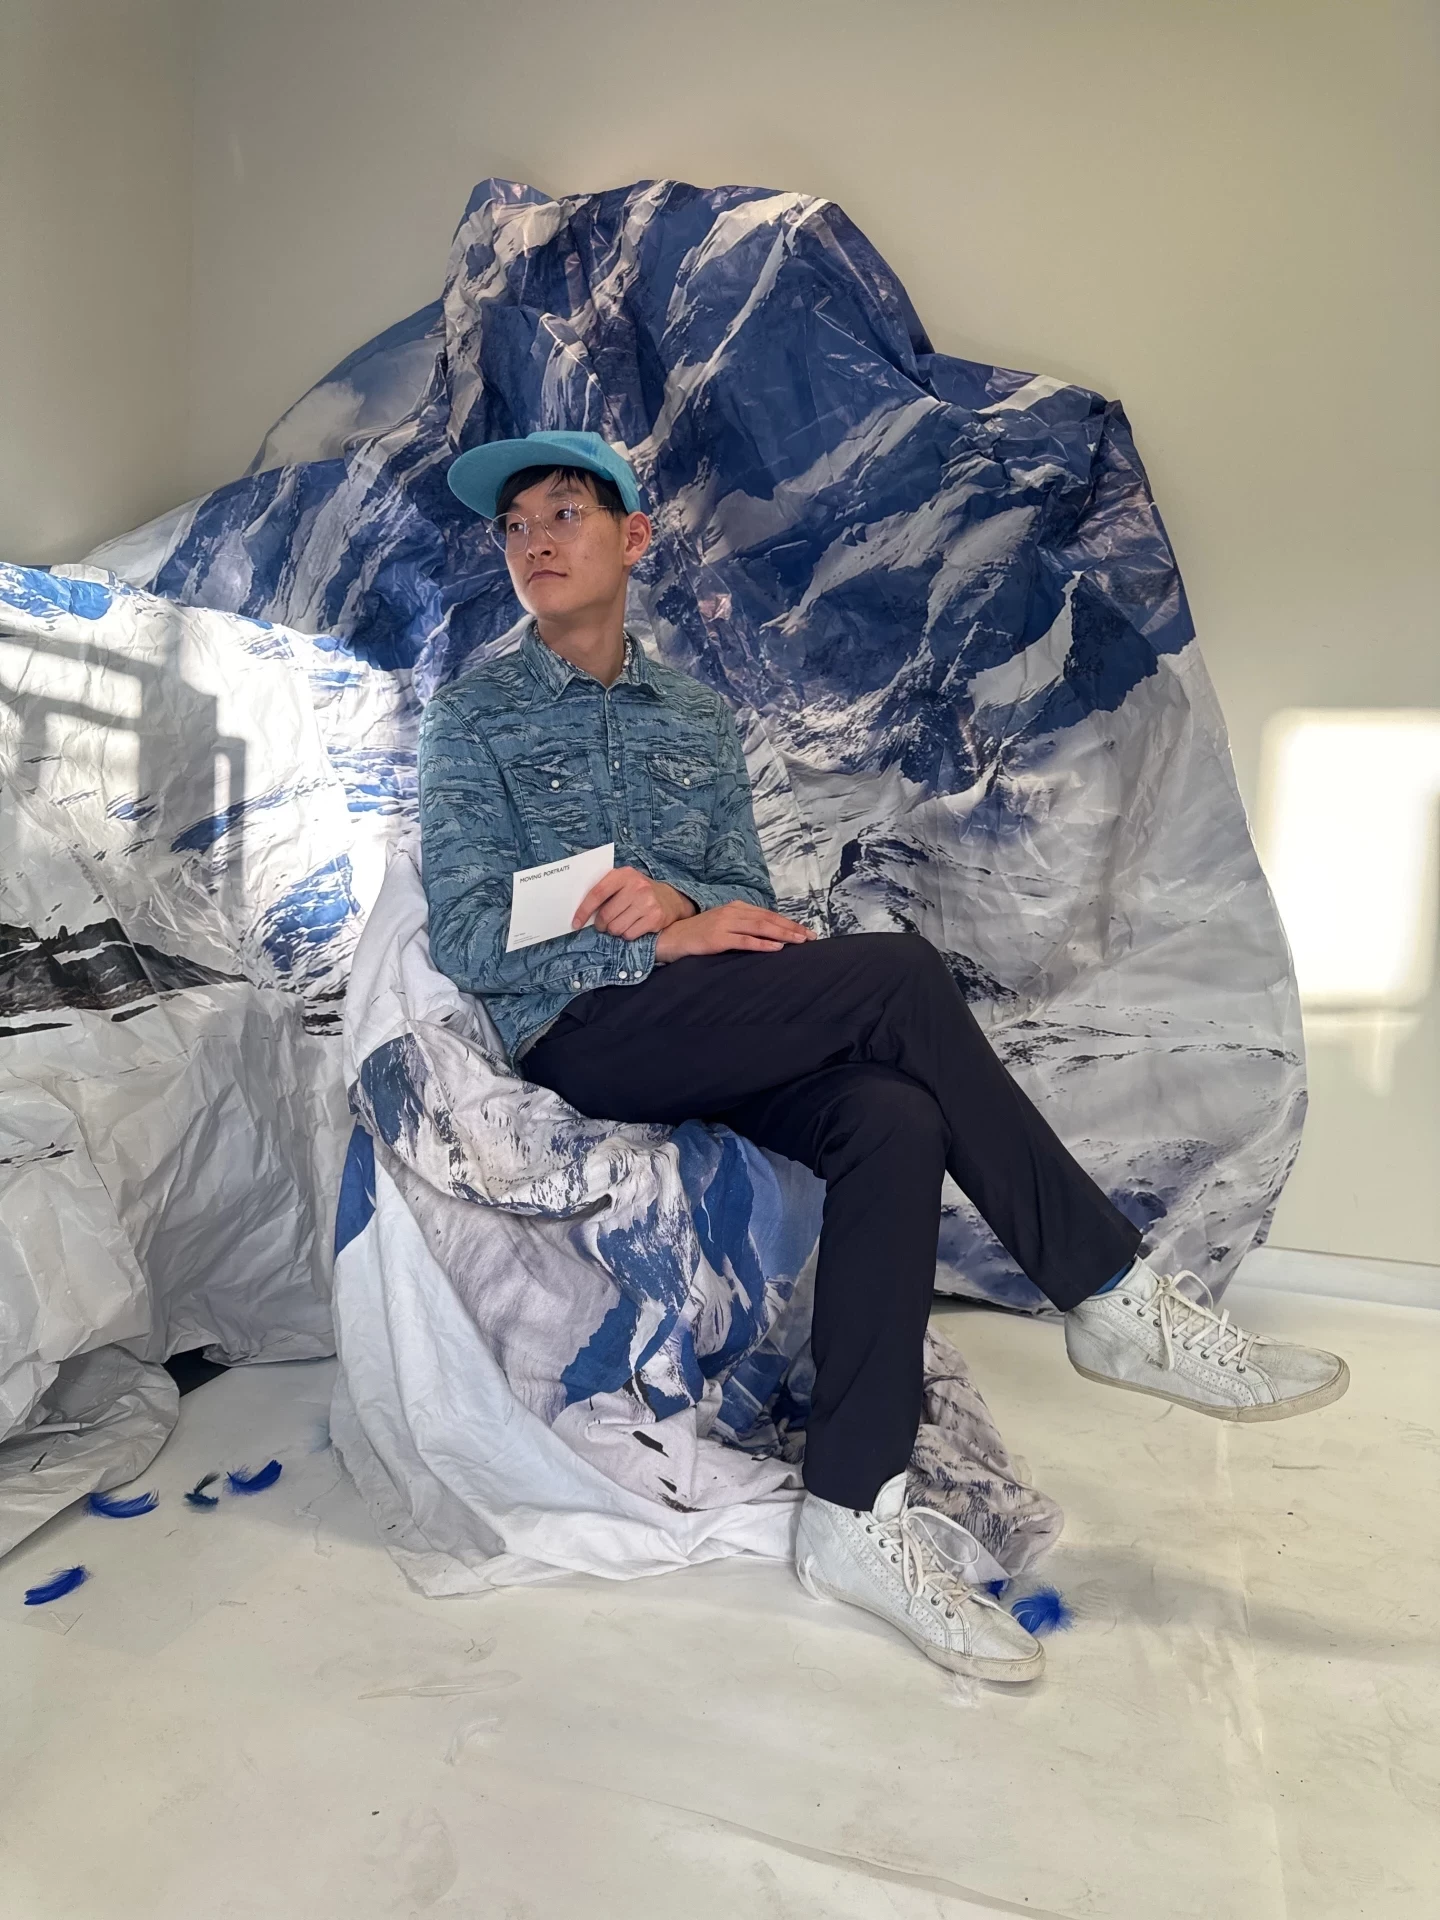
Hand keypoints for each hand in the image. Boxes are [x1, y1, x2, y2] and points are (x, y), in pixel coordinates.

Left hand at [573, 867, 697, 939]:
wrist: (671, 898)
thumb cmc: (638, 891)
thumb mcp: (624, 882)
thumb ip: (605, 890)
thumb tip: (580, 910)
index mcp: (624, 875)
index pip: (597, 893)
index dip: (584, 910)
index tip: (576, 922)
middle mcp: (637, 887)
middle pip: (606, 915)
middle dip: (601, 924)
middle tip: (603, 924)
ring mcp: (648, 903)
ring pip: (616, 928)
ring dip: (614, 930)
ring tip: (620, 923)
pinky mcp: (655, 919)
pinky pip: (629, 935)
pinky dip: (627, 934)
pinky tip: (633, 926)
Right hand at [654, 901, 815, 962]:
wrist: (671, 938)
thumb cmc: (699, 934)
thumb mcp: (724, 925)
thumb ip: (744, 926)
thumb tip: (770, 935)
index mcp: (736, 907)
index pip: (768, 914)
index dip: (788, 923)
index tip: (806, 931)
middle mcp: (733, 912)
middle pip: (768, 919)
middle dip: (791, 928)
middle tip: (811, 937)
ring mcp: (725, 924)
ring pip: (760, 927)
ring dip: (782, 934)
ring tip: (799, 941)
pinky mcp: (718, 938)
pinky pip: (744, 941)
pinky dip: (762, 944)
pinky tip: (776, 948)